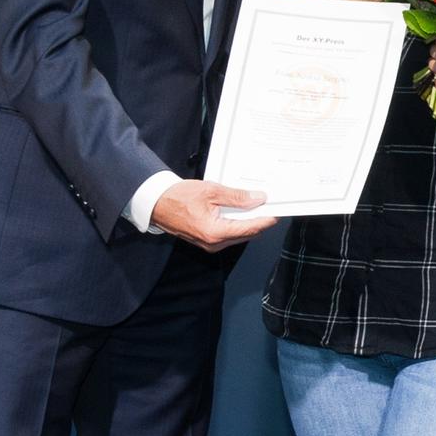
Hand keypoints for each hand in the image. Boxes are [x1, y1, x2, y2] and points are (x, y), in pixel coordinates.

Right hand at [150, 179, 273, 249]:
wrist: (157, 203)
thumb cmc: (178, 197)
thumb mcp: (211, 191)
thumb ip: (237, 197)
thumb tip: (258, 198)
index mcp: (215, 232)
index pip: (251, 228)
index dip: (267, 219)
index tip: (278, 210)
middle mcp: (214, 243)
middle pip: (248, 233)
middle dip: (259, 219)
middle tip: (269, 204)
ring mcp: (210, 245)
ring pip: (239, 235)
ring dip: (249, 222)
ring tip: (255, 205)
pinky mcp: (207, 242)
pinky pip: (230, 235)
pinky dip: (237, 224)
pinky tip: (240, 211)